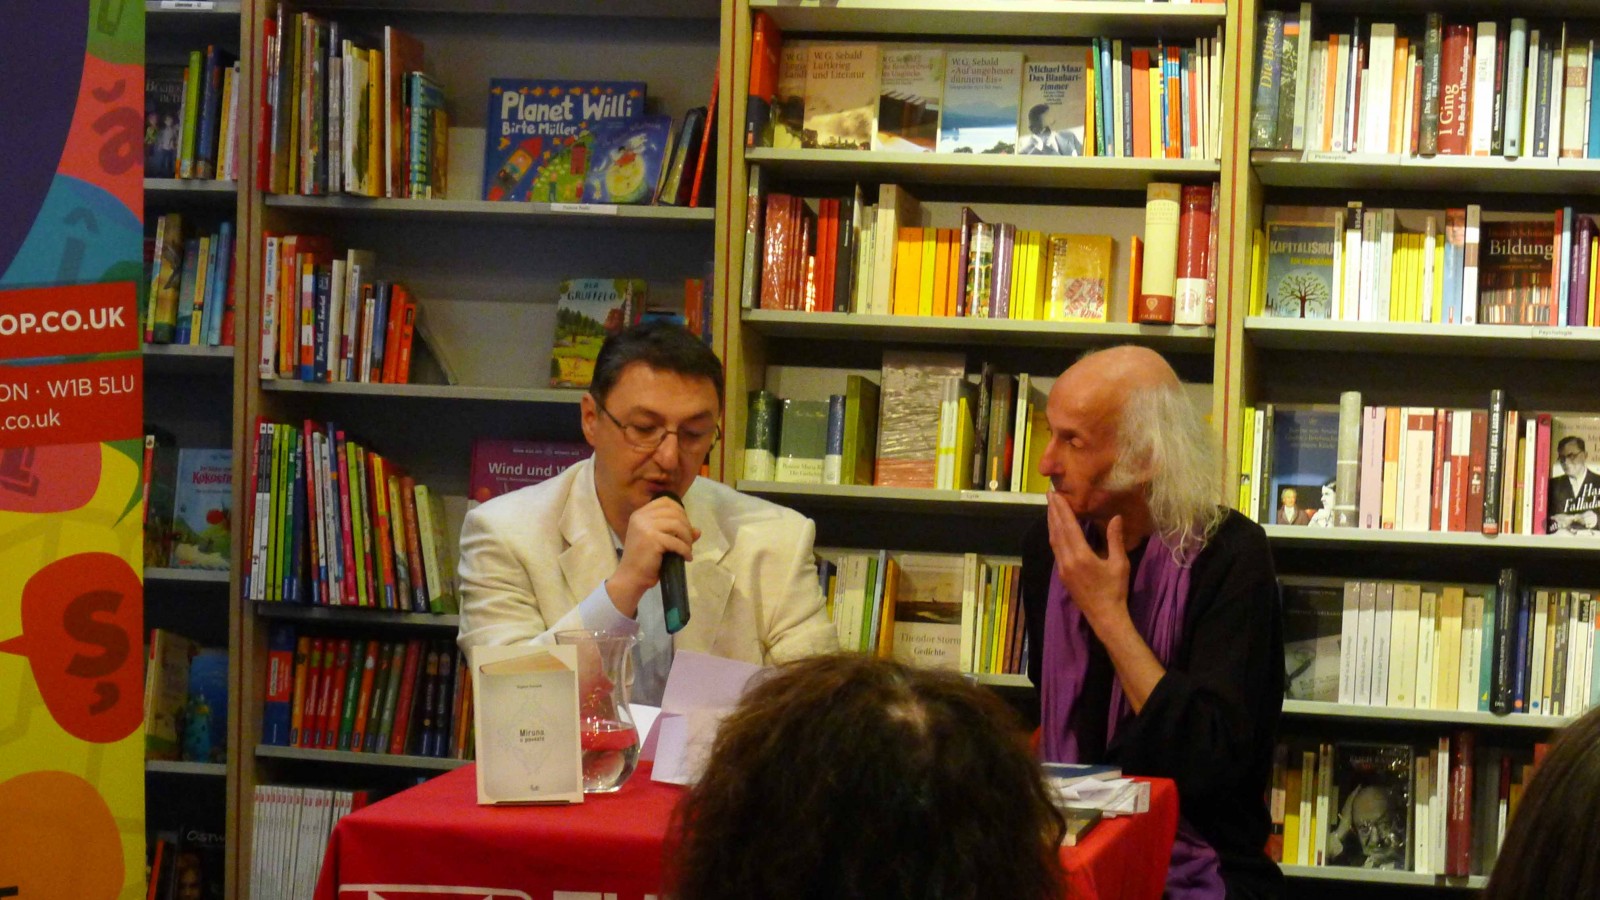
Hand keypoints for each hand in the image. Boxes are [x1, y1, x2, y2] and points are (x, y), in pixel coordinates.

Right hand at [607, 495, 699, 616]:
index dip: (680, 510)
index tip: (685, 525)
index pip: (665, 501)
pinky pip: (677, 542)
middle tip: (688, 540)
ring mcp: (645, 527)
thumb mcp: (659, 541)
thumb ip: (676, 532)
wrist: (630, 577)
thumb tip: (698, 531)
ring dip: (687, 538)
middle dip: (686, 526)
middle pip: (674, 512)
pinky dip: (685, 550)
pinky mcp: (652, 539)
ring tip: (688, 549)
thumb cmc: (644, 560)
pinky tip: (687, 558)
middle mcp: (641, 517)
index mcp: (640, 514)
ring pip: (677, 525)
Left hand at [1045, 491, 1130, 628]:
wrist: (1104, 616)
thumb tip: (1116, 517)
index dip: (1061, 509)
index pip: (1068, 526)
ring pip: (1053, 540)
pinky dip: (1054, 535)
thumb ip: (1115, 539)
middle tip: (1049, 494)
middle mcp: (1067, 560)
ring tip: (1050, 507)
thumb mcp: (1119, 563)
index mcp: (1081, 556)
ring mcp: (1062, 568)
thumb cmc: (1115, 590)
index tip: (1055, 494)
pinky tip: (1055, 529)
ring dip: (1051, 522)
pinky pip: (1055, 549)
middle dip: (1052, 511)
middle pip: (1057, 531)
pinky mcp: (1062, 574)